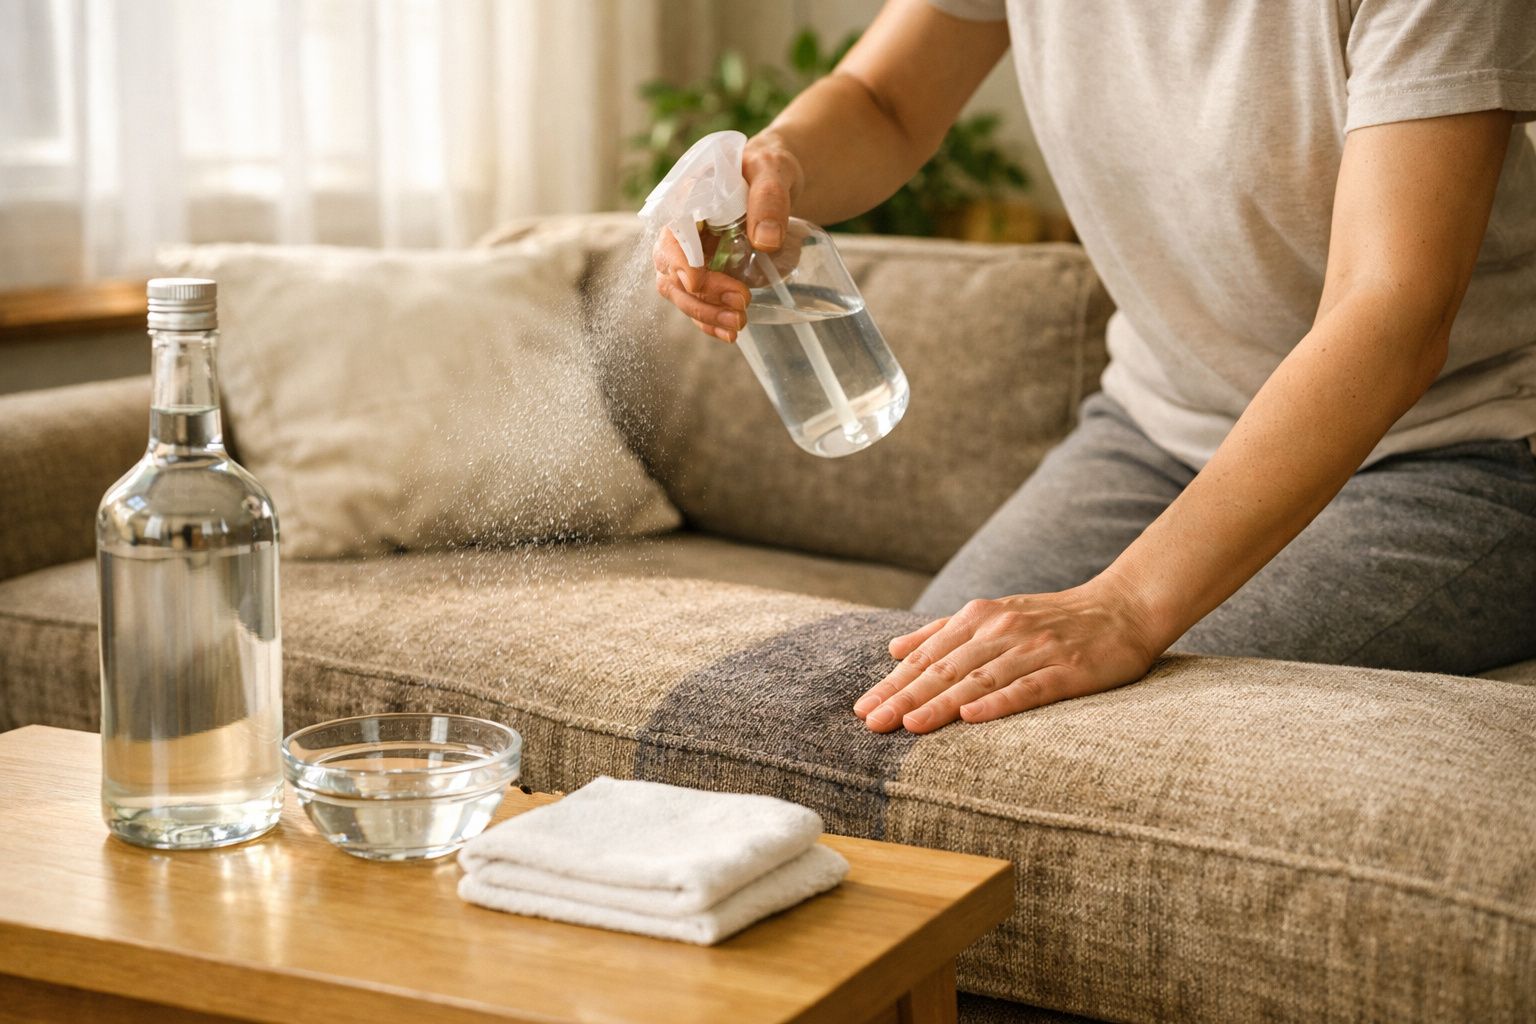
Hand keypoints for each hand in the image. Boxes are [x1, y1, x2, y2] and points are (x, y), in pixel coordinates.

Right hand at [651, 137, 803, 341]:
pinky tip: (729, 334)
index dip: (678, 258)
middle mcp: (679, 228)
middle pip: (670, 268)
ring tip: (738, 324)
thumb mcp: (773, 171)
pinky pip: (695, 302)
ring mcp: (688, 253)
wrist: (772, 180)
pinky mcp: (702, 272)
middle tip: (740, 302)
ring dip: (704, 313)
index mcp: (687, 196)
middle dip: (699, 294)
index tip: (695, 281)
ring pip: (679, 291)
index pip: (670, 230)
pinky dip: (708, 321)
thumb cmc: (768, 168)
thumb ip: (770, 199)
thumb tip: (766, 241)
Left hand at [853, 573, 1163, 733]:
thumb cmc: (1053, 619)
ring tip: (908, 725)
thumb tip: (894, 649)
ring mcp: (1033, 650)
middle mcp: (1001, 630)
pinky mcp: (1066, 670)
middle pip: (945, 669)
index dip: (894, 683)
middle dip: (904, 697)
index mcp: (980, 618)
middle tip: (871, 723)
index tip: (862, 708)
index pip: (928, 656)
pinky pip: (1027, 688)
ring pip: (978, 680)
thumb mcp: (994, 615)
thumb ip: (942, 632)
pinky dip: (997, 702)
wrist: (1123, 607)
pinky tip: (971, 718)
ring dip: (940, 704)